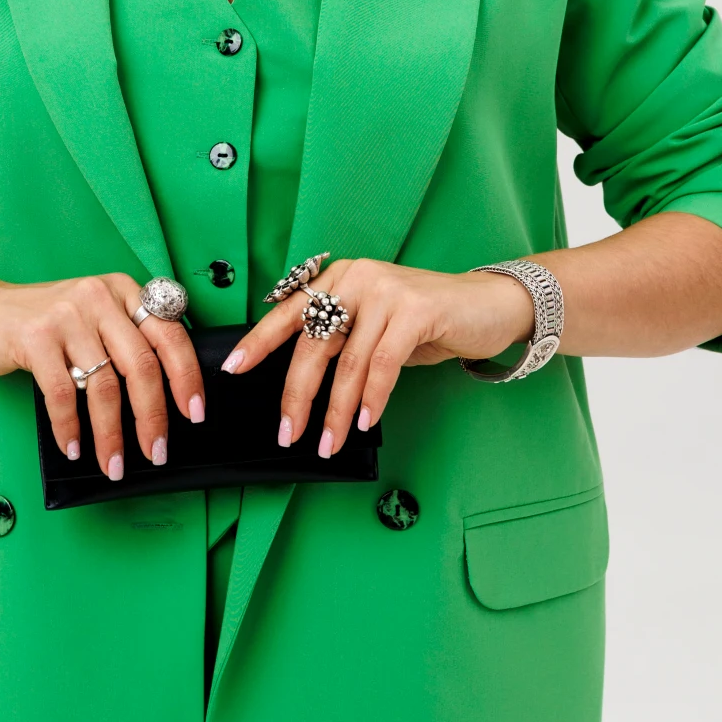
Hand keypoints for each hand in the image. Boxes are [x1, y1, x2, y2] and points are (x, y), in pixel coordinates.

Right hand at [0, 271, 204, 480]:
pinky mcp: (34, 336)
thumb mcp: (91, 318)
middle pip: (141, 365)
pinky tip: (74, 447)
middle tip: (155, 452)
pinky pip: (62, 394)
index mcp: (123, 289)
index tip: (195, 414)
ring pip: (103, 385)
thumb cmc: (40, 325)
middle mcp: (98, 296)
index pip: (170, 335)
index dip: (187, 378)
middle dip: (152, 417)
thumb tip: (166, 398)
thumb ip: (125, 340)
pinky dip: (70, 428)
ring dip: (111, 434)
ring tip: (113, 463)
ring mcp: (66, 314)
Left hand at [220, 259, 534, 457]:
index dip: (258, 342)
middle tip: (288, 433)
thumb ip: (340, 342)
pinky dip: (372, 399)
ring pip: (348, 363)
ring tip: (328, 443)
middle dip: (297, 395)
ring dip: (336, 410)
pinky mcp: (416, 309)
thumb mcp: (373, 326)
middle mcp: (356, 278)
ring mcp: (386, 290)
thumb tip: (299, 387)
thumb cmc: (426, 321)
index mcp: (337, 278)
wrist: (488, 305)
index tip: (232, 369)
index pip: (288, 311)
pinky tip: (366, 422)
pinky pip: (383, 364)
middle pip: (313, 344)